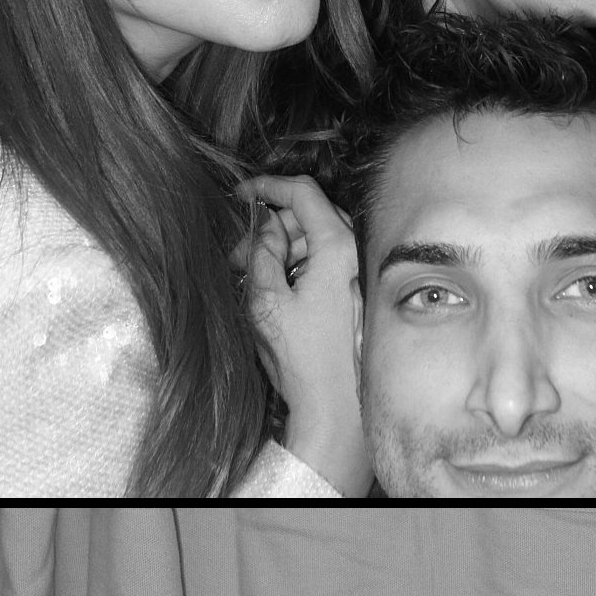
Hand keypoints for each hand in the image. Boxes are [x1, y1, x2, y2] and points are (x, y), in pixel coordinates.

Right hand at [245, 174, 370, 494]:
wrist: (333, 407)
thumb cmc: (302, 359)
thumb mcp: (266, 299)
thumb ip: (261, 250)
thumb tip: (261, 222)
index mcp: (336, 246)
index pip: (302, 192)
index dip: (268, 187)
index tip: (240, 197)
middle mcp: (353, 253)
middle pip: (307, 215)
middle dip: (270, 227)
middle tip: (239, 254)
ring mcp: (356, 274)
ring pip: (313, 239)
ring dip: (280, 249)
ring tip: (251, 277)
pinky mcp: (352, 293)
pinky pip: (321, 262)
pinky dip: (295, 266)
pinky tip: (274, 290)